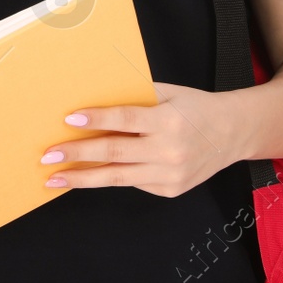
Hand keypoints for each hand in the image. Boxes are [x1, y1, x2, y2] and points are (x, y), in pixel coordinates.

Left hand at [39, 81, 237, 196]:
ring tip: (55, 178)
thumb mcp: (169, 93)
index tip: (69, 120)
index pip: (125, 119)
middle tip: (48, 157)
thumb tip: (93, 98)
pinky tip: (86, 175)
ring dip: (82, 178)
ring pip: (117, 177)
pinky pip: (132, 182)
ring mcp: (170, 174)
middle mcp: (169, 150)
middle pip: (114, 152)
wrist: (233, 133)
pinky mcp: (169, 190)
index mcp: (169, 121)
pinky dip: (108, 177)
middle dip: (77, 155)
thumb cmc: (196, 108)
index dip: (96, 119)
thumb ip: (135, 98)